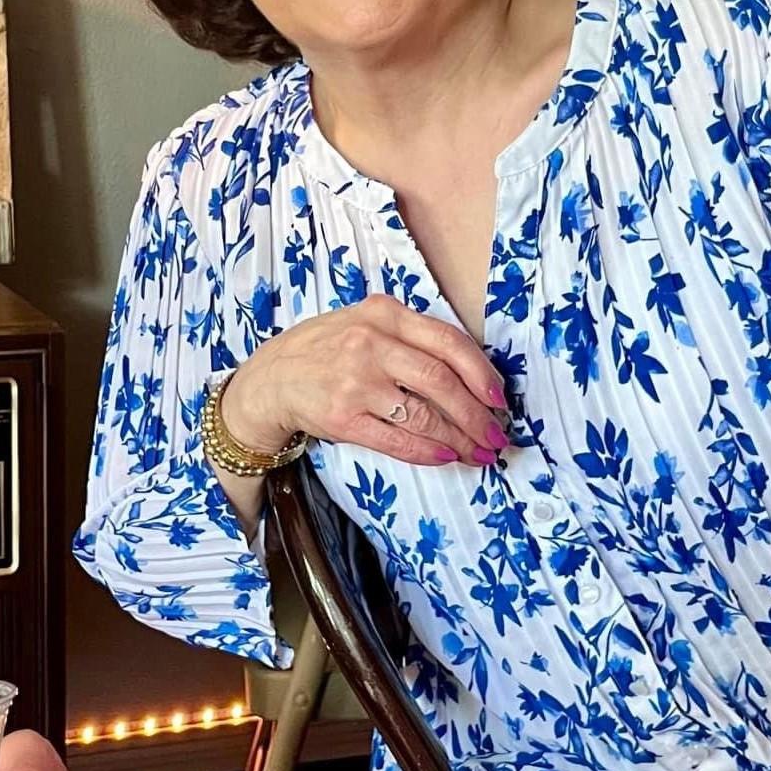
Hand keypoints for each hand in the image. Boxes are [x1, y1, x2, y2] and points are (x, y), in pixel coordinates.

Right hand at [222, 296, 508, 468]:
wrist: (270, 379)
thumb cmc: (324, 350)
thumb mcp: (364, 322)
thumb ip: (410, 336)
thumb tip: (472, 373)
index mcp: (382, 313)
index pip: (447, 341)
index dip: (481, 372)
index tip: (499, 397)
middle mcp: (370, 344)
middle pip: (442, 381)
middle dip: (478, 414)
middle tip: (497, 435)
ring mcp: (355, 382)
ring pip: (424, 414)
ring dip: (459, 438)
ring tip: (478, 452)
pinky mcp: (342, 417)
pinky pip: (397, 439)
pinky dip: (428, 451)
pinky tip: (446, 457)